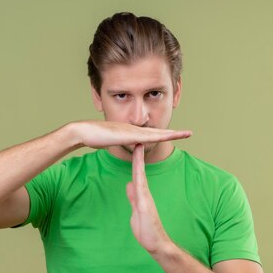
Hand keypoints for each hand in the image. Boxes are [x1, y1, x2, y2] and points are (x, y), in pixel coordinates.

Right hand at [71, 120, 191, 148]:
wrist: (83, 131)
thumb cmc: (93, 136)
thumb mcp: (109, 141)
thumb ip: (117, 142)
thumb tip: (119, 143)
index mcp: (132, 132)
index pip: (152, 134)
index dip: (165, 134)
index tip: (177, 135)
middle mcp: (134, 130)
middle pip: (158, 132)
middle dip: (175, 133)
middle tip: (189, 133)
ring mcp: (132, 131)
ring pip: (156, 133)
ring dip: (171, 134)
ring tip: (185, 134)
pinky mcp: (127, 135)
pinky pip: (146, 137)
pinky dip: (157, 137)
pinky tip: (167, 137)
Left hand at [125, 144, 172, 253]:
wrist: (156, 244)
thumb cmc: (147, 230)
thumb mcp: (135, 210)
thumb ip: (132, 197)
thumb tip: (128, 184)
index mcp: (141, 195)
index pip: (136, 175)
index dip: (134, 162)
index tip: (134, 148)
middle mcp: (144, 194)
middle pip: (139, 172)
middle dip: (137, 156)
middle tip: (137, 139)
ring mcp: (145, 199)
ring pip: (140, 177)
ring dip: (138, 163)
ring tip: (137, 147)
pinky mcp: (145, 206)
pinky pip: (141, 189)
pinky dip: (139, 178)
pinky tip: (137, 170)